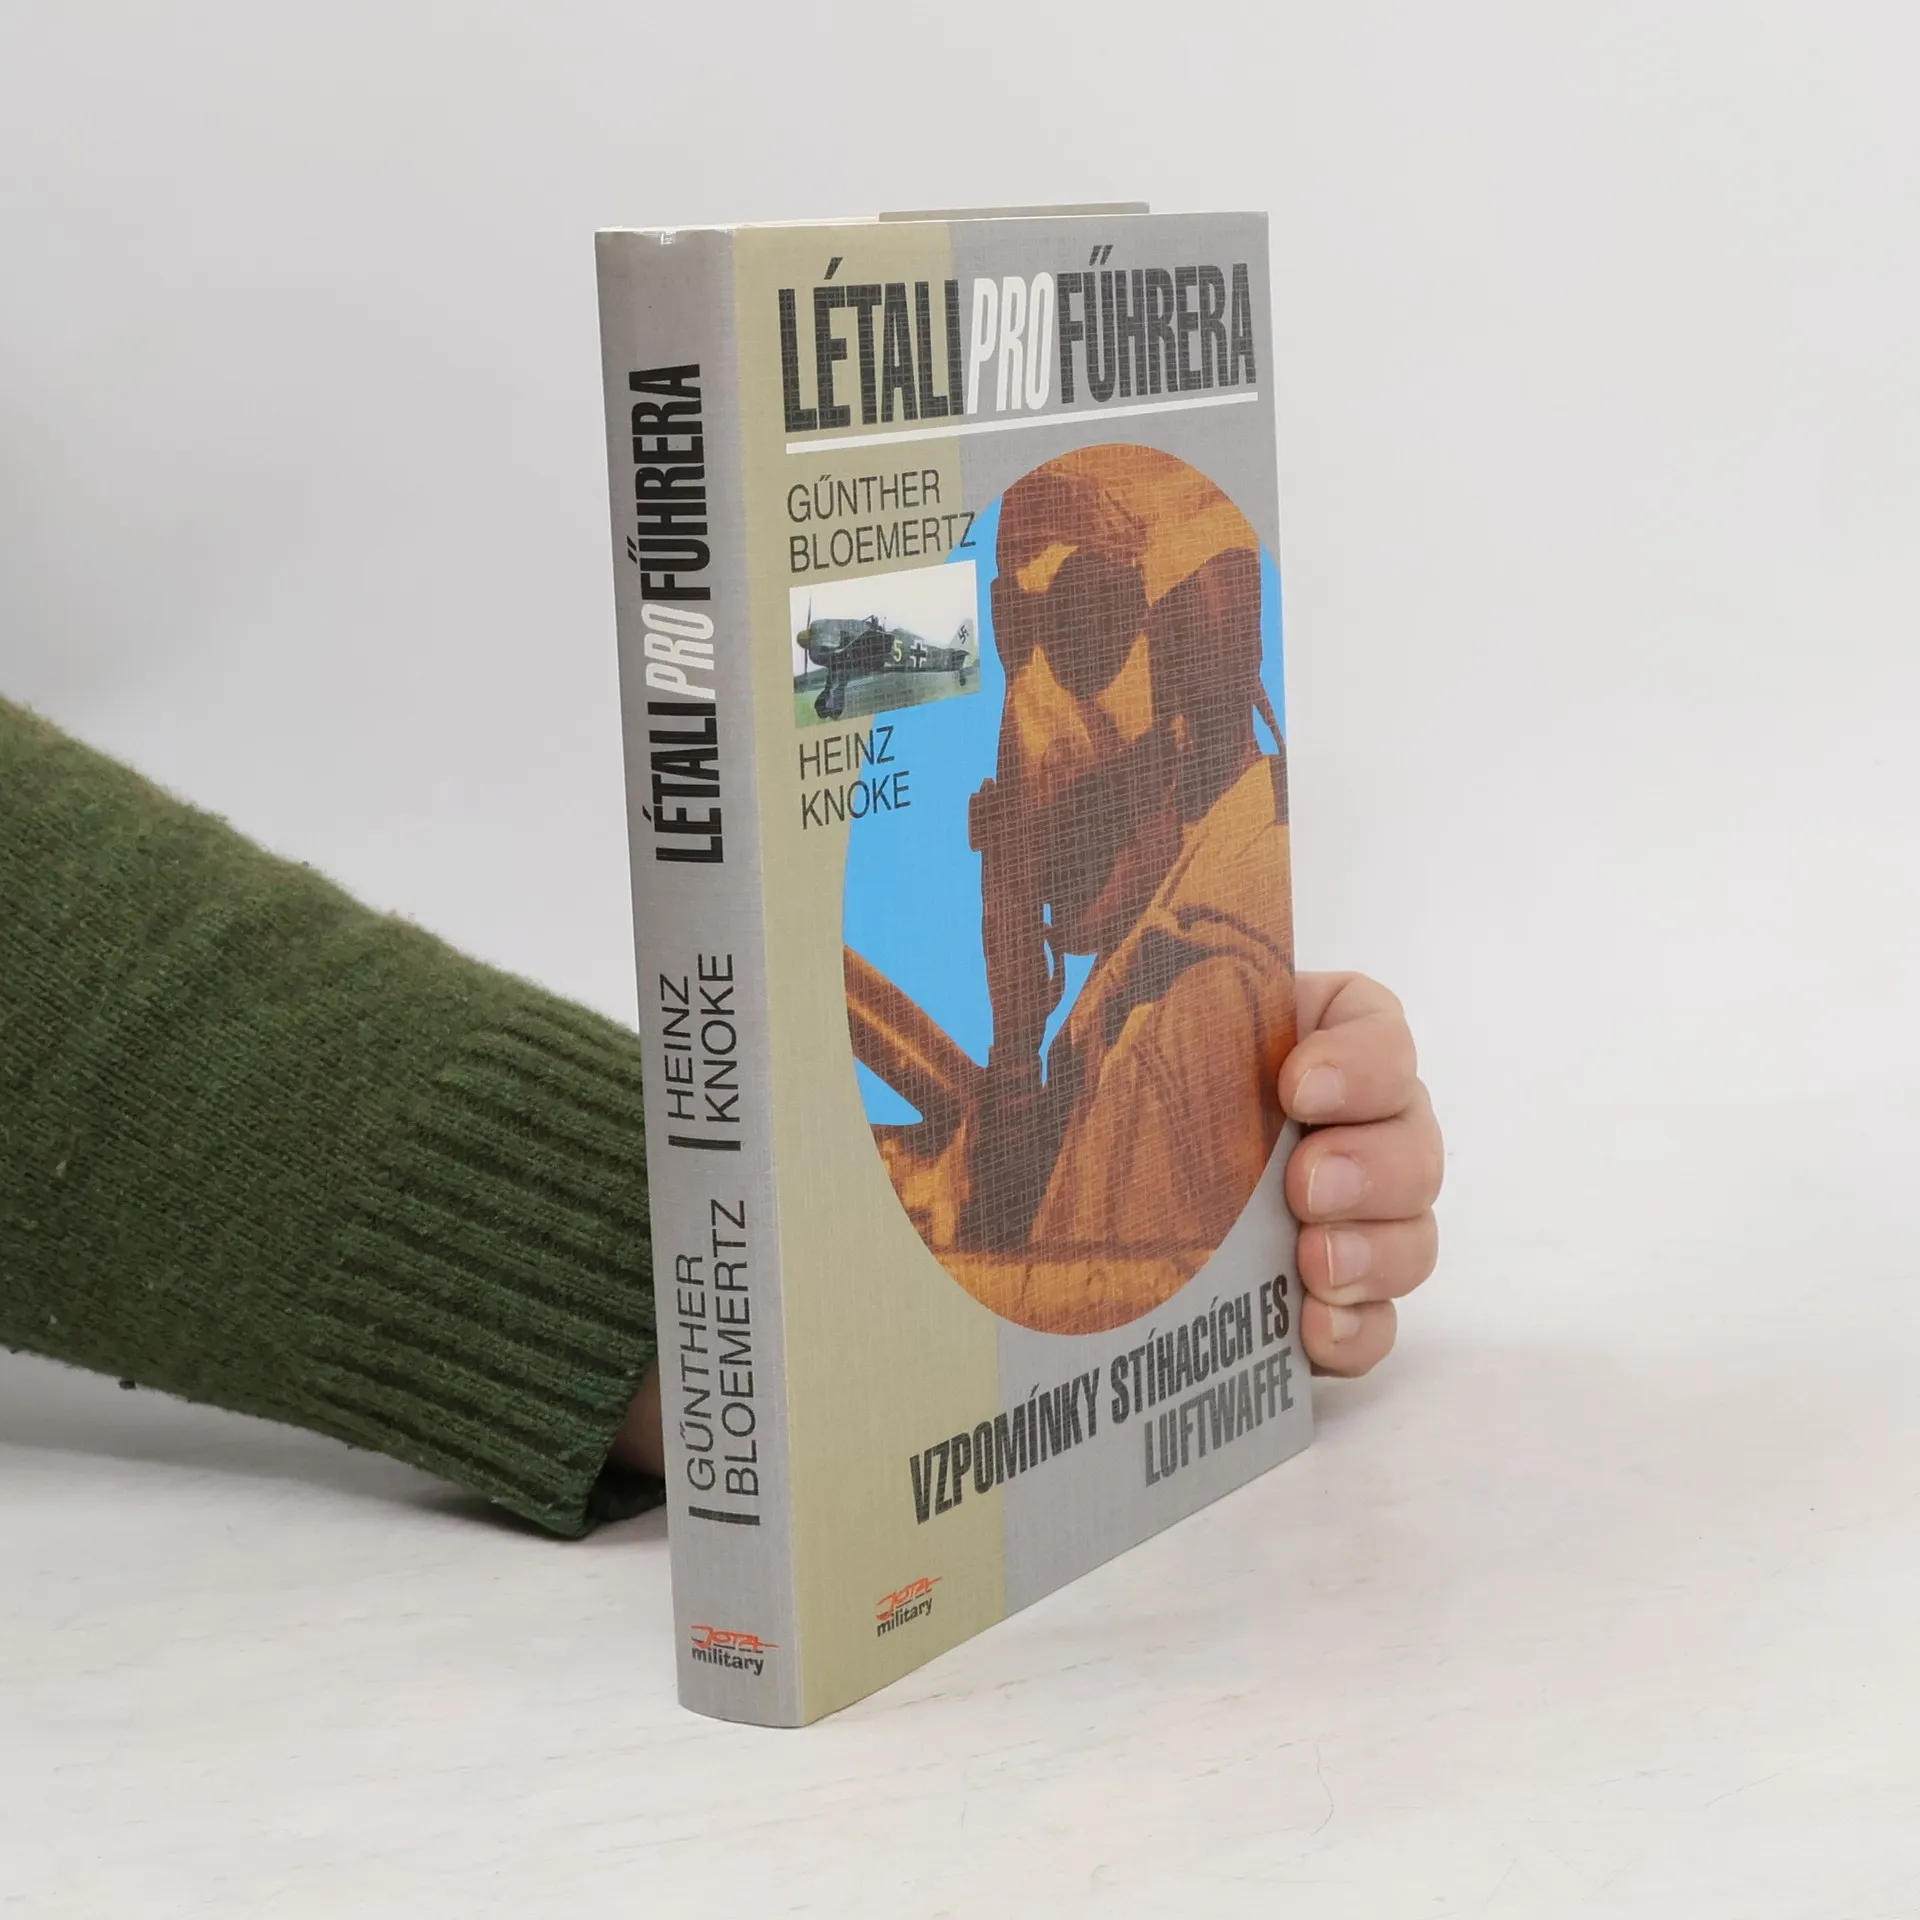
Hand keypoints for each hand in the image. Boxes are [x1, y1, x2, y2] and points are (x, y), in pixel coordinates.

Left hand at [611, 971, 1440, 1472]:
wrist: (1038, 1252)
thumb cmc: (1057, 1126)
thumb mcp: (1052, 1059)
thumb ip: (1024, 1017)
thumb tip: (923, 959)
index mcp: (1275, 1045)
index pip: (1367, 1025)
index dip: (1362, 1052)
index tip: (1300, 1080)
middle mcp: (1319, 1129)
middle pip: (1410, 1129)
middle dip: (1378, 1158)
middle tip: (1308, 1185)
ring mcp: (1332, 1220)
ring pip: (1410, 1225)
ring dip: (1381, 1245)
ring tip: (1312, 1264)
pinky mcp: (1318, 1305)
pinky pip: (1378, 1319)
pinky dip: (1359, 1328)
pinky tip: (1312, 1331)